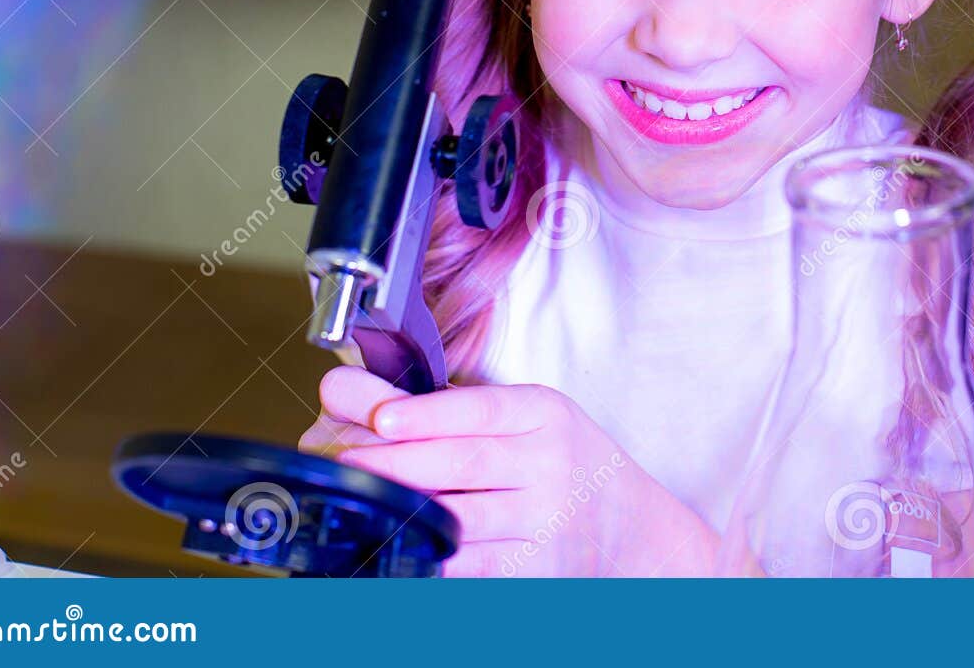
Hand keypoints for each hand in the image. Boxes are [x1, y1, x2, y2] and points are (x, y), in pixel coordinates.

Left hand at [300, 366, 719, 576]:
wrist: (631, 528)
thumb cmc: (566, 462)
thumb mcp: (533, 418)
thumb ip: (464, 411)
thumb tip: (367, 405)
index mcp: (543, 412)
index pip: (482, 407)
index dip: (428, 413)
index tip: (380, 419)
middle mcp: (549, 462)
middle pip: (463, 462)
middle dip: (396, 464)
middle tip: (342, 462)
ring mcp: (543, 519)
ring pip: (463, 517)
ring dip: (404, 513)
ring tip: (359, 506)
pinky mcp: (534, 569)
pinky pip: (474, 568)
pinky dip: (433, 562)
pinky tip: (398, 554)